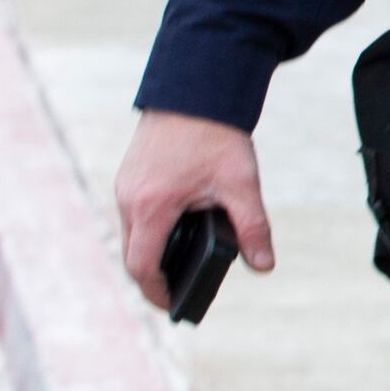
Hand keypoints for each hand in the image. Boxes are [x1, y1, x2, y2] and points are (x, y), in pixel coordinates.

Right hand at [114, 109, 271, 309]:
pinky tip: (175, 230)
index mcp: (152, 206)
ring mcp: (126, 184)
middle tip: (178, 290)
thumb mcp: (241, 183)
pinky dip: (150, 228)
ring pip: (131, 232)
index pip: (142, 266)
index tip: (173, 304)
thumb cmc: (216, 134)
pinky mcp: (130, 173)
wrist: (196, 86)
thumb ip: (252, 228)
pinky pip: (133, 212)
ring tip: (179, 264)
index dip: (157, 292)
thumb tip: (264, 266)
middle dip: (153, 276)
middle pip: (132, 253)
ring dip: (151, 251)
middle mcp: (130, 198)